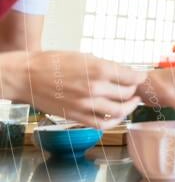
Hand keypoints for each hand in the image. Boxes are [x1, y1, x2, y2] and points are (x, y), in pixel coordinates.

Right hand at [0, 51, 143, 129]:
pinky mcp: (77, 116)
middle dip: (134, 91)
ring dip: (129, 107)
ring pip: (119, 111)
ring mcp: (86, 105)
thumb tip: (123, 72)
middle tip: (135, 89)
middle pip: (127, 94)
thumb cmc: (53, 62)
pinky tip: (117, 116)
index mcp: (99, 69)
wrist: (27, 76)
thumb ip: (105, 66)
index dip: (139, 77)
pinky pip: (102, 124)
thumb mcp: (84, 56)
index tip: (140, 77)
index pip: (132, 77)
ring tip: (132, 102)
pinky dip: (114, 122)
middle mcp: (95, 88)